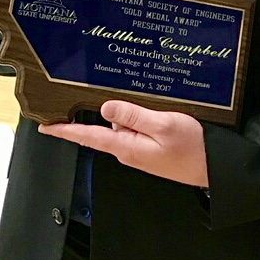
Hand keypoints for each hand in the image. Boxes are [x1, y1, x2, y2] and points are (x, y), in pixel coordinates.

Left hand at [39, 100, 207, 186]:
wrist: (216, 168)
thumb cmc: (194, 149)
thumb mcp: (164, 125)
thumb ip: (133, 116)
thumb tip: (105, 109)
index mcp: (126, 146)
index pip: (88, 136)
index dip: (64, 131)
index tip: (44, 126)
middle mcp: (128, 150)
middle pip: (107, 124)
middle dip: (109, 108)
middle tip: (116, 92)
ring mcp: (140, 150)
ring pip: (125, 123)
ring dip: (132, 112)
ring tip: (156, 105)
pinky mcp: (152, 148)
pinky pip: (138, 128)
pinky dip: (143, 117)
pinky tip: (159, 112)